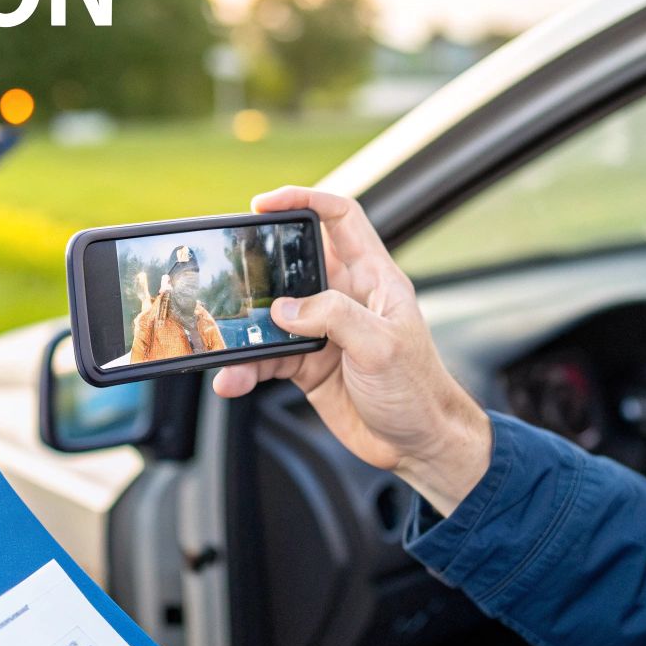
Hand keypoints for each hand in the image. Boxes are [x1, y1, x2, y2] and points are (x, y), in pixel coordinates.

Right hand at [211, 187, 491, 515]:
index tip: (265, 203)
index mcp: (374, 278)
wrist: (418, 445)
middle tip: (230, 272)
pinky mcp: (308, 363)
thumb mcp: (382, 346)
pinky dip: (246, 366)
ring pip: (272, 315)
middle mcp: (346, 298)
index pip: (340, 217)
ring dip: (245, 329)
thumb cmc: (419, 391)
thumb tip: (285, 307)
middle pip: (294, 263)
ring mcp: (324, 331)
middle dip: (259, 266)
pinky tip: (233, 378)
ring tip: (226, 346)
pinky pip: (267, 356)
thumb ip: (335, 317)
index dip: (304, 200)